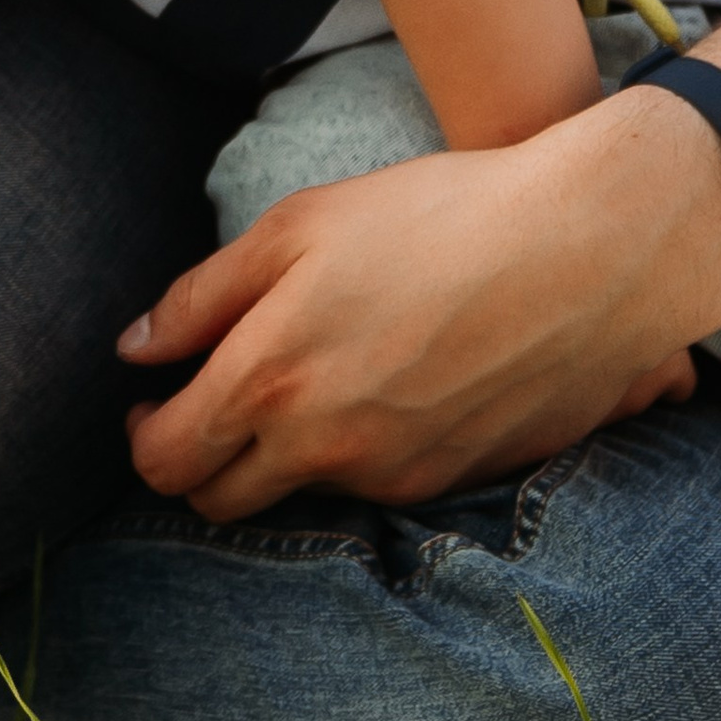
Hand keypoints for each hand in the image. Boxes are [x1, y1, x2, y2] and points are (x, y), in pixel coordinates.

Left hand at [119, 91, 720, 519]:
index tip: (152, 402)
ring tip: (306, 385)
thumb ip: (202, 296)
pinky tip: (382, 390)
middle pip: (220, 503)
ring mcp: (391, 475)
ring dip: (280, 460)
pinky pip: (374, 489)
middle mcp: (324, 448)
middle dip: (198, 464)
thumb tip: (136, 350)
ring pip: (300, 497)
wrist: (585, 250)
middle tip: (209, 408)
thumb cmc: (435, 216)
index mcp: (269, 380)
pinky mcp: (450, 481)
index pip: (166, 460)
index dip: (144, 436)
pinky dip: (355, 457)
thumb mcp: (298, 226)